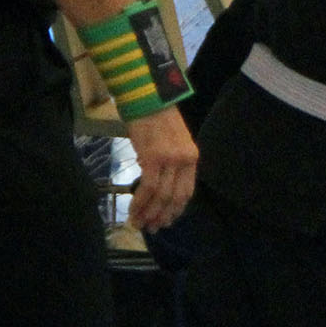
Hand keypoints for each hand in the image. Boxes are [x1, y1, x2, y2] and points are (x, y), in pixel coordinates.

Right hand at [123, 106, 197, 232]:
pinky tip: (133, 210)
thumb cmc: (156, 119)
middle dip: (162, 216)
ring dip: (148, 213)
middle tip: (152, 228)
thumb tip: (154, 185)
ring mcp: (170, 160)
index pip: (187, 191)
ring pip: (160, 196)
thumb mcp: (171, 144)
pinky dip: (139, 201)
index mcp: (192, 158)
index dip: (176, 209)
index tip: (167, 221)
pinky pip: (147, 187)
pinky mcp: (153, 158)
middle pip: (174, 197)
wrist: (149, 98)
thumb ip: (168, 164)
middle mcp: (184, 161)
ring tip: (139, 224)